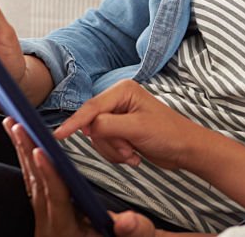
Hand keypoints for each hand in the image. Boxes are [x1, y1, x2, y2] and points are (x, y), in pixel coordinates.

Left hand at [3, 118, 161, 236]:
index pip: (55, 195)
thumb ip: (124, 230)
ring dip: (21, 150)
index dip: (49, 173)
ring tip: (14, 125)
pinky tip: (23, 146)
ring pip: (29, 178)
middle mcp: (47, 219)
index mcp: (64, 226)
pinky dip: (26, 160)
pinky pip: (30, 181)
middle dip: (26, 150)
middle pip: (36, 181)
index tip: (40, 151)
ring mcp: (41, 214)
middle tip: (17, 125)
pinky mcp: (41, 210)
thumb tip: (128, 218)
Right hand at [54, 80, 204, 170]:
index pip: (91, 108)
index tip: (58, 136)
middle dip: (109, 143)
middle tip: (128, 149)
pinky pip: (106, 145)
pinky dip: (118, 154)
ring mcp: (119, 115)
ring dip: (115, 151)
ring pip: (98, 138)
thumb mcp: (136, 129)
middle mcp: (118, 100)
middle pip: (92, 126)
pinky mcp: (120, 130)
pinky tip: (134, 154)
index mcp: (123, 90)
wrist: (185, 149)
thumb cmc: (169, 134)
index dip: (74, 123)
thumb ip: (108, 126)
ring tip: (134, 153)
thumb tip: (86, 127)